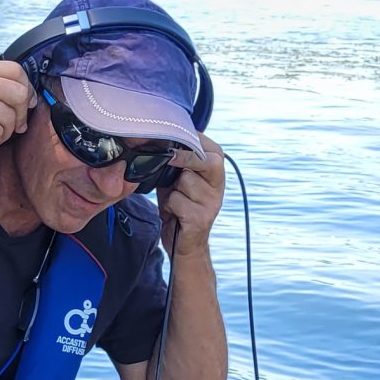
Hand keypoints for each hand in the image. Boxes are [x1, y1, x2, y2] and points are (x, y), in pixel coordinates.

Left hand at [157, 134, 225, 259]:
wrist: (185, 242)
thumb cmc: (179, 205)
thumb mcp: (178, 179)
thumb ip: (176, 161)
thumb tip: (161, 140)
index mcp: (216, 173)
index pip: (211, 148)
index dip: (192, 139)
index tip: (175, 136)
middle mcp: (219, 186)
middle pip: (207, 160)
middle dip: (185, 157)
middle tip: (169, 158)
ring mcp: (212, 202)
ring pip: (186, 180)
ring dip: (172, 189)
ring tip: (174, 198)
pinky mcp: (201, 218)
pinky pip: (177, 200)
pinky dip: (169, 205)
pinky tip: (173, 212)